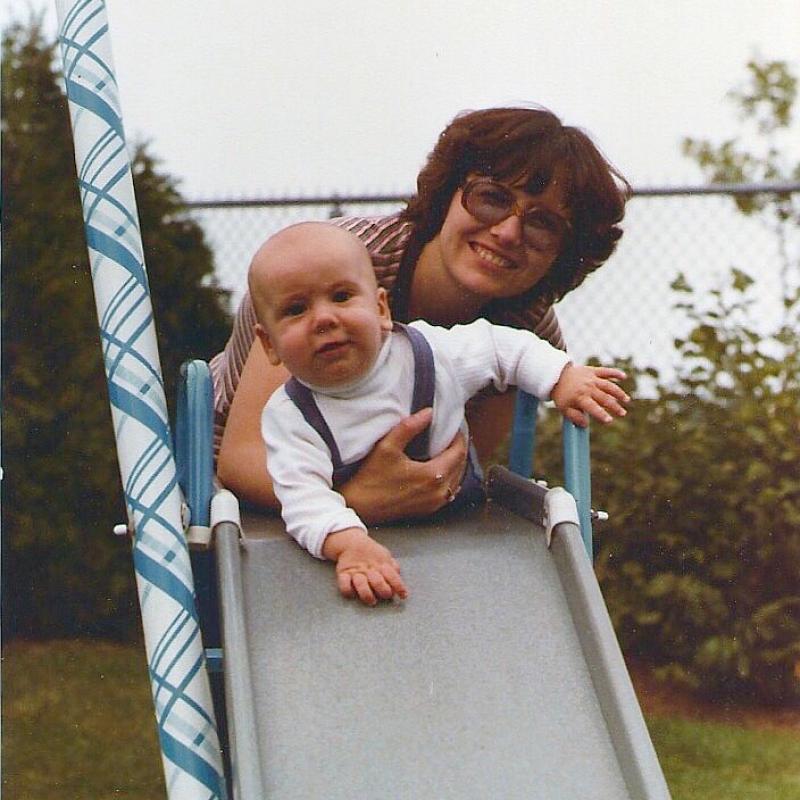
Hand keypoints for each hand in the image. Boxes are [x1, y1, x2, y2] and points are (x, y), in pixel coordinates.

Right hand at [322, 527, 408, 605]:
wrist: (351, 543)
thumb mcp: (385, 556)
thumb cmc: (371, 553)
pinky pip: (344, 584)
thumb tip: (399, 575)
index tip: (403, 595)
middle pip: (378, 582)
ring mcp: (356, 571)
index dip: (399, 587)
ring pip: (361, 584)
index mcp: (381, 564)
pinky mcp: (343, 574)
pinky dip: (348, 591)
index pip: (393, 576)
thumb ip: (393, 567)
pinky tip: (353, 594)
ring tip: (371, 601)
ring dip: (367, 594)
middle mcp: (369, 569)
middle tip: (386, 596)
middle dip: (384, 591)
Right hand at [340, 408, 467, 523]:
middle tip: (450, 435)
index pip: (458, 452)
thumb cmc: (371, 478)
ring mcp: (435, 503)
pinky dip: (449, 478)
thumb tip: (428, 413)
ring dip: (455, 463)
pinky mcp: (428, 509)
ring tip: (446, 449)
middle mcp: (438, 492)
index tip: (452, 427)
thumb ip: (409, 427)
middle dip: (458, 448)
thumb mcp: (387, 447)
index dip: (458, 437)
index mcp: (433, 475)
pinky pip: (449, 491)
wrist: (359, 506)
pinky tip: (441, 470)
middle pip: (461, 465)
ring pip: (457, 478)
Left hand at [551, 364, 629, 426]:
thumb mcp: (564, 409)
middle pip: (604, 398)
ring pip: (608, 386)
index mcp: (580, 398)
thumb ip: (574, 418)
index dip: (601, 415)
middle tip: (622, 413)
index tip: (609, 421)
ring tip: (626, 400)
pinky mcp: (593, 371)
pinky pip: (606, 371)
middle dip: (615, 406)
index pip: (593, 408)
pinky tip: (624, 377)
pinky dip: (615, 373)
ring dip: (618, 393)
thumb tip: (586, 425)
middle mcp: (587, 388)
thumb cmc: (562, 395)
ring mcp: (591, 378)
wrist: (555, 376)